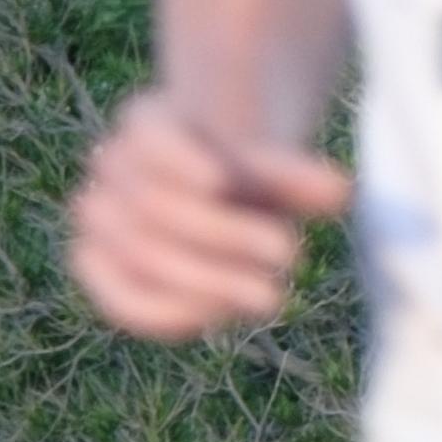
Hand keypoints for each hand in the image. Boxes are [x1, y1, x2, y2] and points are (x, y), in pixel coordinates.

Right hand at [68, 92, 350, 341]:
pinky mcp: (104, 271)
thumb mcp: (276, 166)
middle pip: (154, 204)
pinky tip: (214, 318)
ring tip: (272, 296)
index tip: (221, 180)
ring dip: (210, 280)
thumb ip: (295, 176)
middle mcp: (114, 167)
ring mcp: (100, 219)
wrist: (224, 191)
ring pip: (141, 254)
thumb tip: (340, 191)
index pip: (148, 139)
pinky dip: (164, 311)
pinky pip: (121, 298)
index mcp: (147, 123)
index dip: (175, 160)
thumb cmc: (253, 172)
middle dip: (225, 234)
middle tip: (289, 252)